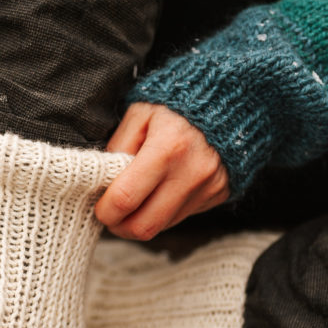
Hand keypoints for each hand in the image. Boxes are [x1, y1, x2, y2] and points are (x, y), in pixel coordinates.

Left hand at [94, 101, 228, 239]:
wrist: (228, 100)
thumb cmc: (175, 104)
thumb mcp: (139, 114)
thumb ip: (118, 147)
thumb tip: (105, 182)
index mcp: (168, 148)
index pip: (125, 199)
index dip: (105, 211)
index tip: (99, 207)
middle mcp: (191, 174)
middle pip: (144, 227)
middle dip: (120, 227)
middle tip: (111, 215)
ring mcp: (208, 188)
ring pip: (162, 226)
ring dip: (142, 220)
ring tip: (135, 199)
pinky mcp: (219, 195)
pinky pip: (181, 216)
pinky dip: (164, 211)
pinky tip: (161, 190)